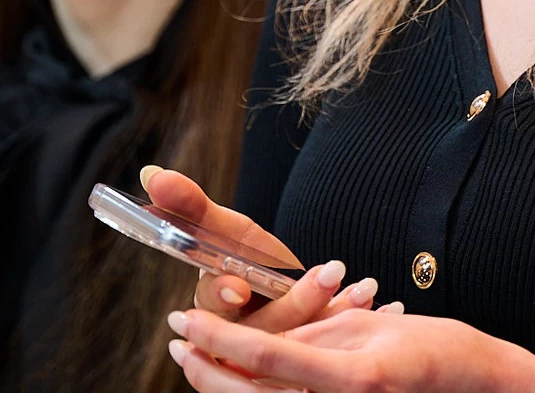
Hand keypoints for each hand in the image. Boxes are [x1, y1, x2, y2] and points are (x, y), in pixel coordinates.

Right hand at [139, 165, 379, 333]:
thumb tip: (152, 174)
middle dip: (298, 303)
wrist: (274, 284)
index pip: (209, 308)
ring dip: (333, 314)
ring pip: (299, 343)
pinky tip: (381, 306)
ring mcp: (272, 351)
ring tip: (363, 288)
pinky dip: (354, 324)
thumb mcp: (221, 227)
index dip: (224, 294)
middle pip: (262, 329)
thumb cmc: (239, 254)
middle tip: (330, 274)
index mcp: (211, 309)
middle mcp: (237, 338)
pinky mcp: (303, 360)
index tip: (240, 285)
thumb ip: (190, 205)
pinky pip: (330, 348)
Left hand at [167, 305, 534, 392]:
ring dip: (221, 387)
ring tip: (199, 358)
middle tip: (179, 340)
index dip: (216, 339)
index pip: (265, 358)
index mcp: (354, 379)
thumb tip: (259, 336)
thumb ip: (314, 332)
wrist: (482, 390)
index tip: (182, 320)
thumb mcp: (373, 328)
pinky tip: (242, 380)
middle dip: (204, 370)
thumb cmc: (439, 353)